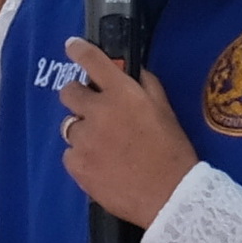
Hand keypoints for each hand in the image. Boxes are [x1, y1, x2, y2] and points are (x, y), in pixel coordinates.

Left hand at [54, 39, 196, 228]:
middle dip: (78, 97)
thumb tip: (129, 72)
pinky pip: (70, 154)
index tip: (71, 46)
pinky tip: (101, 166)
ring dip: (83, 131)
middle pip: (68, 92)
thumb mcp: (165, 110)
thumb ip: (146, 86)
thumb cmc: (173, 151)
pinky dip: (82, 157)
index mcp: (123, 94)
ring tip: (103, 147)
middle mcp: (98, 111)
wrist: (169, 197)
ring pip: (70, 126)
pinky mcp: (76, 165)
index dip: (78, 50)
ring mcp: (84, 140)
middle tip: (93, 110)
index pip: (92, 61)